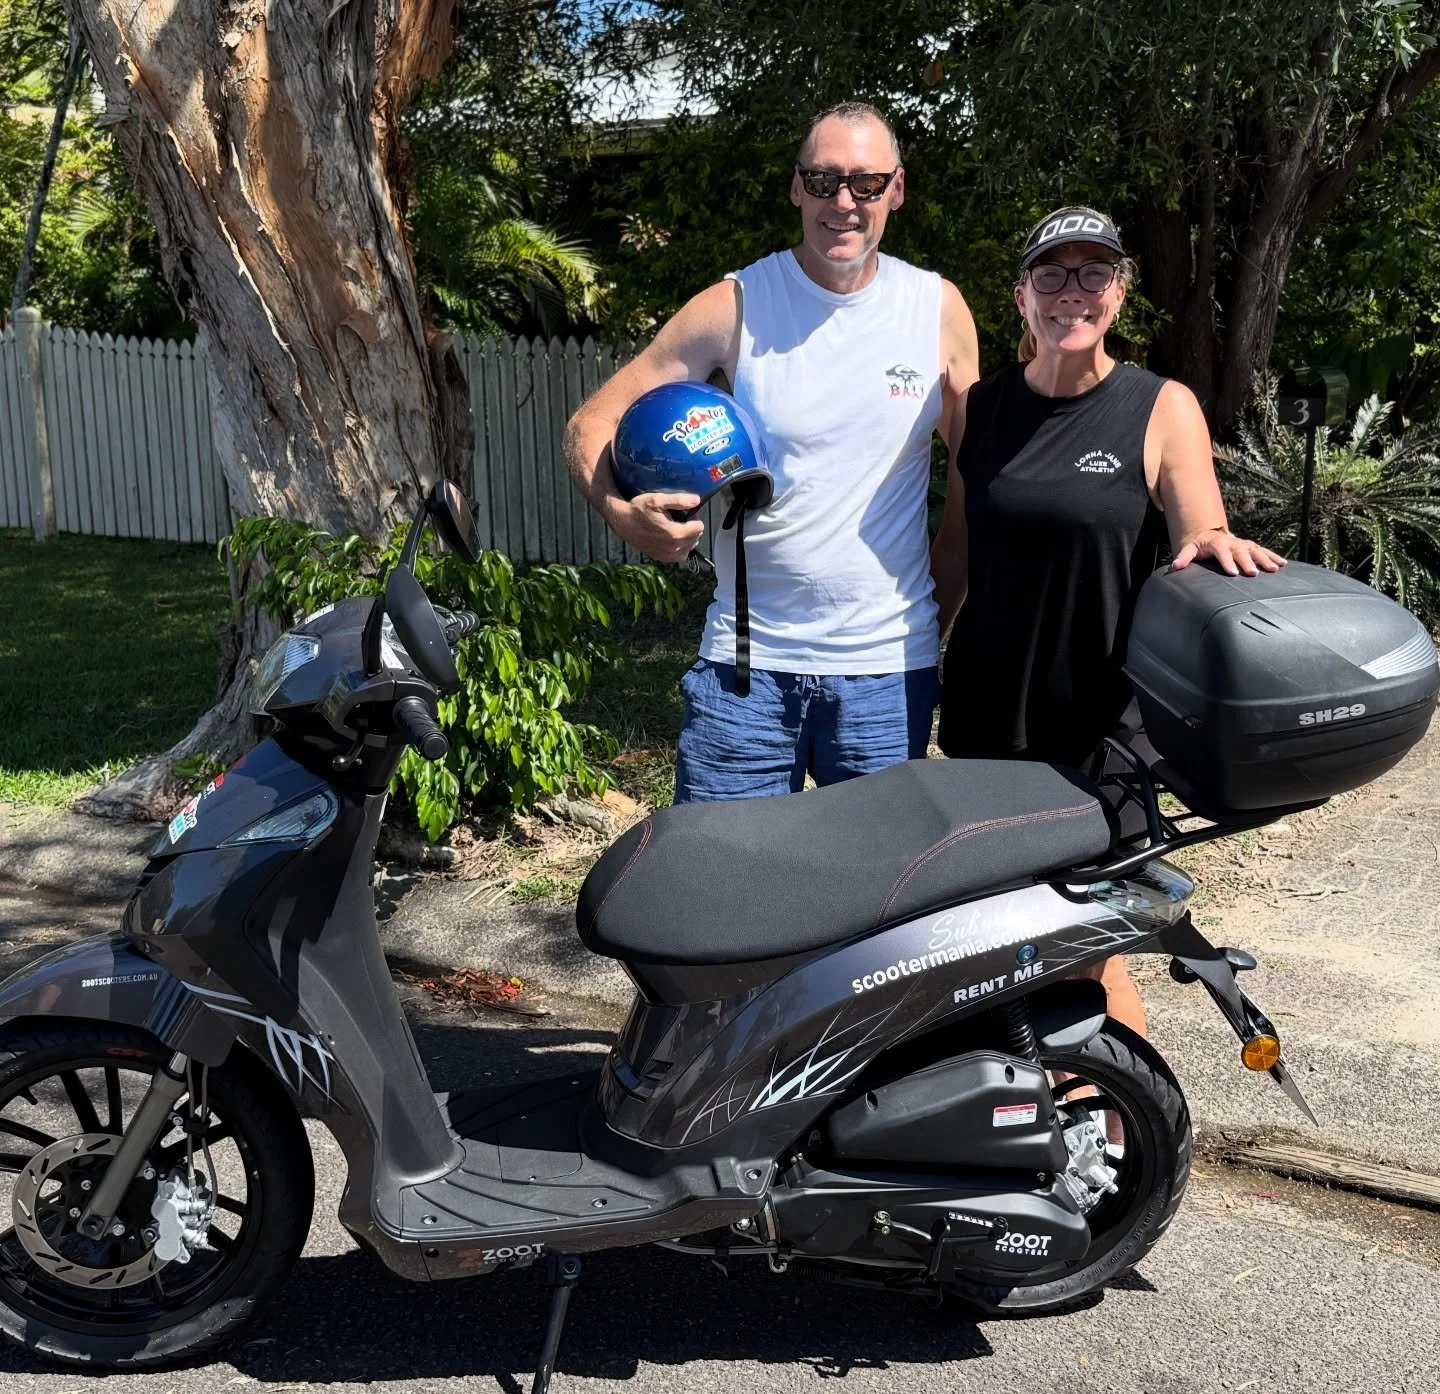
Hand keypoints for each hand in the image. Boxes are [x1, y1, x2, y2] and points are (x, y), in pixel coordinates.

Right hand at [608, 491, 703, 562]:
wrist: (622, 522)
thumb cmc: (639, 509)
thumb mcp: (657, 500)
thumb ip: (679, 500)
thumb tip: (697, 500)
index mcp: (675, 534)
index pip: (699, 528)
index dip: (694, 518)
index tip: (685, 513)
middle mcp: (673, 548)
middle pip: (696, 538)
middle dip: (691, 528)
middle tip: (680, 519)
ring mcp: (667, 555)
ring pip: (689, 548)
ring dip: (687, 538)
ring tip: (676, 528)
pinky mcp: (661, 558)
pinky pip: (679, 556)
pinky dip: (680, 548)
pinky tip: (672, 538)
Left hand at [1170, 528, 1285, 577]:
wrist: (1209, 534)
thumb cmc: (1199, 545)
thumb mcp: (1189, 548)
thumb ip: (1183, 557)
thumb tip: (1175, 567)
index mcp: (1218, 543)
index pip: (1222, 552)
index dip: (1227, 562)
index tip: (1232, 573)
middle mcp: (1233, 542)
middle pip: (1241, 552)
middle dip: (1247, 562)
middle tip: (1253, 573)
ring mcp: (1243, 544)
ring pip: (1256, 550)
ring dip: (1265, 559)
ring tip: (1274, 569)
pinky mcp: (1251, 546)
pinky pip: (1264, 551)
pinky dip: (1274, 556)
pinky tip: (1283, 564)